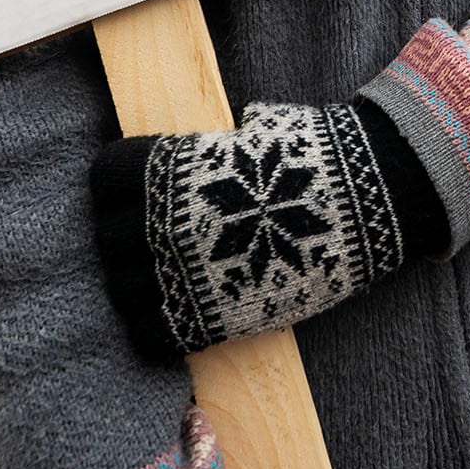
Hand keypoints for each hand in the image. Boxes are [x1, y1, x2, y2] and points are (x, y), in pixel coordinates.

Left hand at [89, 103, 410, 360]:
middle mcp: (161, 222)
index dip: (122, 187)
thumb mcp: (253, 132)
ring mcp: (180, 274)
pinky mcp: (204, 321)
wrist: (364, 204)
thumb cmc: (314, 157)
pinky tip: (179, 316)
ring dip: (138, 286)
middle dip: (128, 239)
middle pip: (108, 238)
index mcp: (168, 170)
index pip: (105, 178)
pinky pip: (146, 336)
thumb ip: (212, 148)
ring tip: (169, 280)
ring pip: (121, 291)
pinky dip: (156, 329)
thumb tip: (206, 148)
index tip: (141, 193)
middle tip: (157, 242)